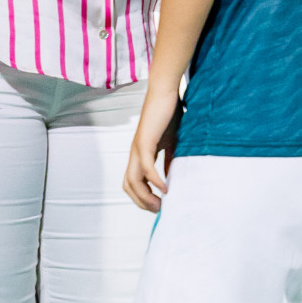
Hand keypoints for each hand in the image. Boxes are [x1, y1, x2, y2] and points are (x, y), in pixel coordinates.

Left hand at [123, 85, 182, 211]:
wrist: (165, 92)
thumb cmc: (169, 113)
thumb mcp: (171, 140)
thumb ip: (169, 157)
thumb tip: (172, 175)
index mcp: (140, 153)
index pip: (134, 182)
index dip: (143, 196)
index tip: (159, 204)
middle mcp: (134, 154)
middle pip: (129, 186)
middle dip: (141, 201)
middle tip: (158, 210)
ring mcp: (137, 149)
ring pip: (133, 181)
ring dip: (145, 196)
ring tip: (160, 204)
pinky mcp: (145, 143)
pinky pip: (147, 168)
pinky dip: (155, 181)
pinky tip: (165, 188)